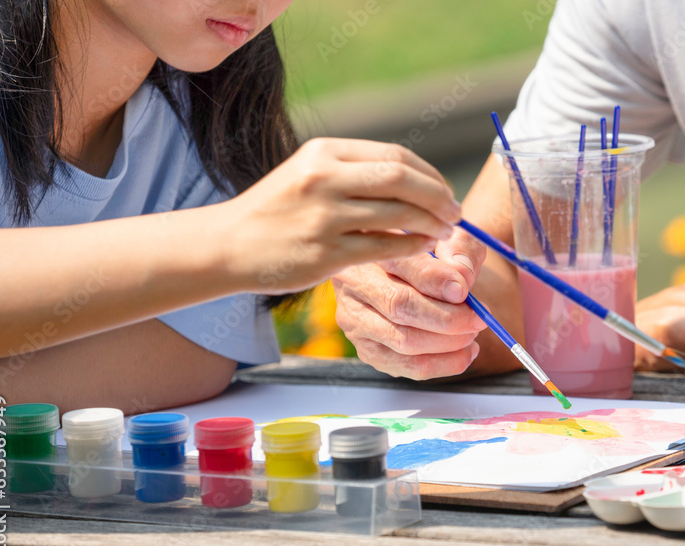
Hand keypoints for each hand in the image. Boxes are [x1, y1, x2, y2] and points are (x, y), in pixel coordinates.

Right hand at [219, 138, 460, 294]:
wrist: (229, 244)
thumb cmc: (277, 210)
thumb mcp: (309, 173)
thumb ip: (355, 171)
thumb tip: (415, 180)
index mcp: (324, 152)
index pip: (395, 156)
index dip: (430, 174)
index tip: (444, 190)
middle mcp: (323, 178)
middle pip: (402, 179)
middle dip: (438, 196)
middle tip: (455, 212)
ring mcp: (323, 217)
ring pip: (398, 214)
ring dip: (430, 223)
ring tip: (443, 231)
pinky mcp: (324, 254)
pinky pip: (384, 248)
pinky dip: (412, 247)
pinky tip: (423, 249)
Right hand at [332, 226, 488, 379]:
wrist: (419, 270)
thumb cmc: (438, 248)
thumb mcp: (452, 235)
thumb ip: (459, 249)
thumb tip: (461, 279)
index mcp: (371, 245)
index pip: (401, 264)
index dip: (435, 279)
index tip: (464, 290)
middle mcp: (353, 283)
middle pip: (399, 307)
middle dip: (447, 318)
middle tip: (478, 318)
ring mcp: (355, 320)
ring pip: (404, 342)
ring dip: (448, 343)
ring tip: (473, 333)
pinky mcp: (368, 350)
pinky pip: (408, 367)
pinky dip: (444, 364)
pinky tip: (466, 352)